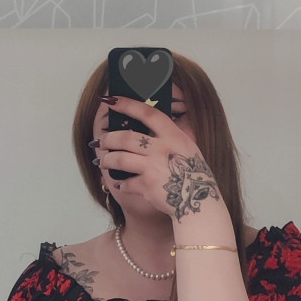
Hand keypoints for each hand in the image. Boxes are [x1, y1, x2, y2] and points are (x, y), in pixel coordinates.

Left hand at [98, 96, 224, 220]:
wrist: (199, 201)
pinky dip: (121, 184)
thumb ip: (169, 137)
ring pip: (119, 158)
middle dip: (108, 139)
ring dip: (107, 160)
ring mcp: (153, 167)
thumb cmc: (194, 174)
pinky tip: (120, 185)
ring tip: (102, 162)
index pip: (147, 113)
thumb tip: (145, 131)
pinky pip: (126, 182)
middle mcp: (162, 149)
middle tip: (100, 142)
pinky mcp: (147, 186)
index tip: (111, 100)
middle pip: (126, 137)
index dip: (127, 105)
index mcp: (173, 135)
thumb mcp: (187, 147)